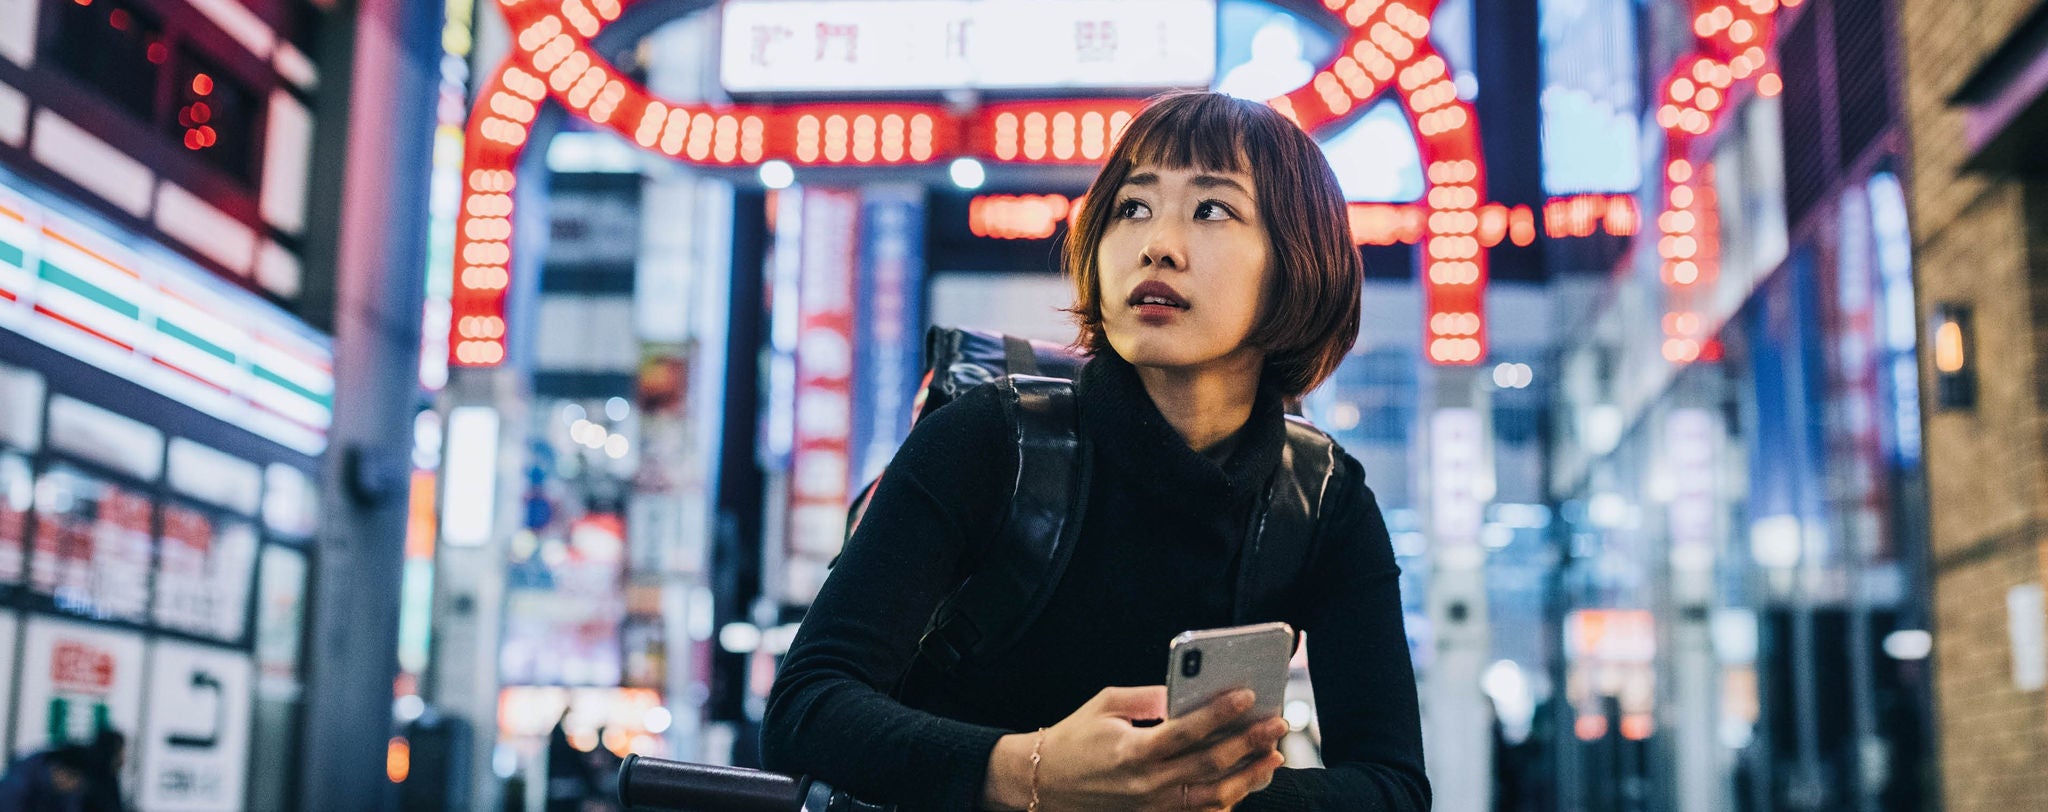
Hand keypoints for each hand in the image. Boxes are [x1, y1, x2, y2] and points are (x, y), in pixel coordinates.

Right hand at [1031, 686, 1287, 810]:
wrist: (1045, 784)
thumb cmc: (1075, 738)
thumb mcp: (1106, 705)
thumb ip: (1148, 696)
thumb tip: (1188, 691)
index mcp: (1133, 750)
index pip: (1187, 730)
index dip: (1221, 713)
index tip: (1248, 695)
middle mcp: (1146, 783)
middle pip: (1210, 764)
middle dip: (1249, 742)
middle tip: (1277, 725)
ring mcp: (1152, 806)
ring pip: (1214, 795)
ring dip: (1248, 776)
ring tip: (1273, 757)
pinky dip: (1227, 799)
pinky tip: (1246, 782)